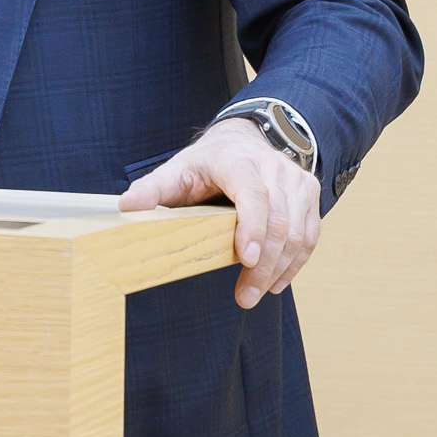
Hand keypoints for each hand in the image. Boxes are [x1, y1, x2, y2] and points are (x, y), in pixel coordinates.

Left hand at [120, 118, 321, 309]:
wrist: (244, 139)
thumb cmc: (208, 162)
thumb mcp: (177, 170)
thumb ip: (153, 189)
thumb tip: (126, 206)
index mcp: (238, 161)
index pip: (253, 194)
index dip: (252, 227)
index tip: (246, 259)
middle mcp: (273, 168)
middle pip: (278, 221)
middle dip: (264, 265)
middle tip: (245, 297)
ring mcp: (295, 181)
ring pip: (298, 232)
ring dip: (280, 269)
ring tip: (255, 295)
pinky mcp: (309, 194)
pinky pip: (310, 235)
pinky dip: (295, 263)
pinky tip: (276, 283)